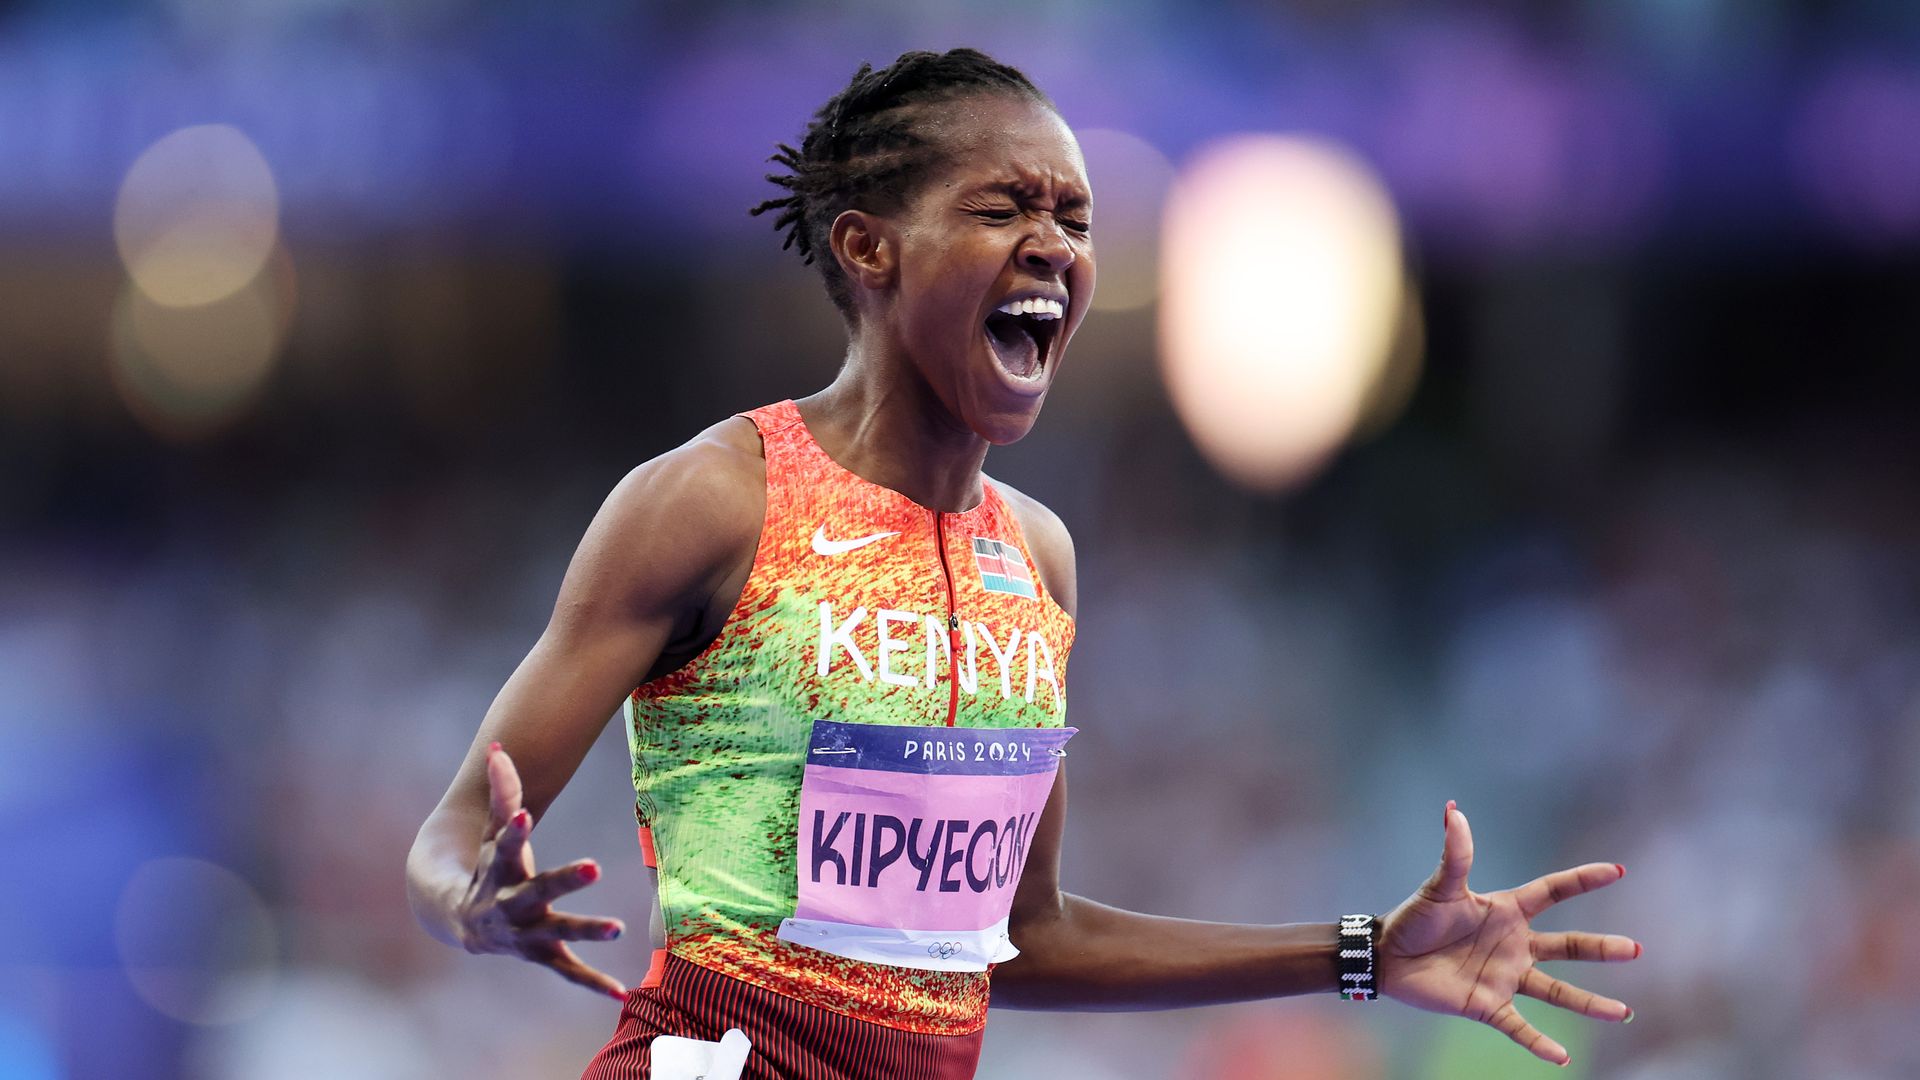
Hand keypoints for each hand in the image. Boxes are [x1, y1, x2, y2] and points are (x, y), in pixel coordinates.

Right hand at [454, 742, 627, 999]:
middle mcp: (510, 904)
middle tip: (593, 867)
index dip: (513, 829)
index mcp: (497, 869)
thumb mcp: (491, 833)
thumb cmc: (486, 868)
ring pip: (557, 933)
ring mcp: (526, 933)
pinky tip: (623, 992)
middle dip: (563, 880)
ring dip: (587, 930)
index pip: (504, 844)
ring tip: (619, 927)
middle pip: (537, 891)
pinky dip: (592, 982)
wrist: (461, 923)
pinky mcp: (542, 954)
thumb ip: (501, 792)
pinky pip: (568, 971)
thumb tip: (497, 746)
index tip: (523, 812)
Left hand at [1378, 801, 1638, 1065]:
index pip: (1553, 892)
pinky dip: (1540, 1042)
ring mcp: (1505, 977)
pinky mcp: (1488, 1005)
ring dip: (1588, 1003)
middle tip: (1636, 950)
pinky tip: (1562, 1056)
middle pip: (1567, 946)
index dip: (1583, 880)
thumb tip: (1452, 810)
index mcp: (1507, 911)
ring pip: (1556, 992)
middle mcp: (1514, 945)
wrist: (1387, 957)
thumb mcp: (1439, 886)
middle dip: (1601, 949)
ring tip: (1622, 1012)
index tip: (1617, 870)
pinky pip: (1519, 1026)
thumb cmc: (1414, 918)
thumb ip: (1454, 853)